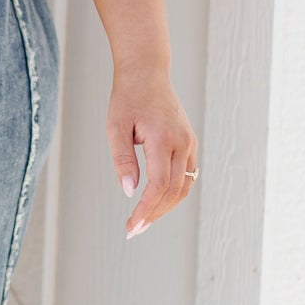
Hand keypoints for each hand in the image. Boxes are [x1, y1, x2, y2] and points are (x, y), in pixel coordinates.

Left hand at [107, 61, 197, 238]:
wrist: (147, 74)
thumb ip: (123, 160)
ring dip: (165, 207)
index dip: (146, 209)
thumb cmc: (128, 98)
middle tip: (134, 230)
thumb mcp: (115, 127)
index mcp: (163, 138)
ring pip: (184, 187)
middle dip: (154, 214)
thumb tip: (130, 192)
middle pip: (173, 191)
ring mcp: (189, 143)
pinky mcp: (189, 143)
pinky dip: (173, 193)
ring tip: (144, 221)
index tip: (132, 225)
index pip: (158, 185)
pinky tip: (155, 202)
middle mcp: (182, 143)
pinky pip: (186, 176)